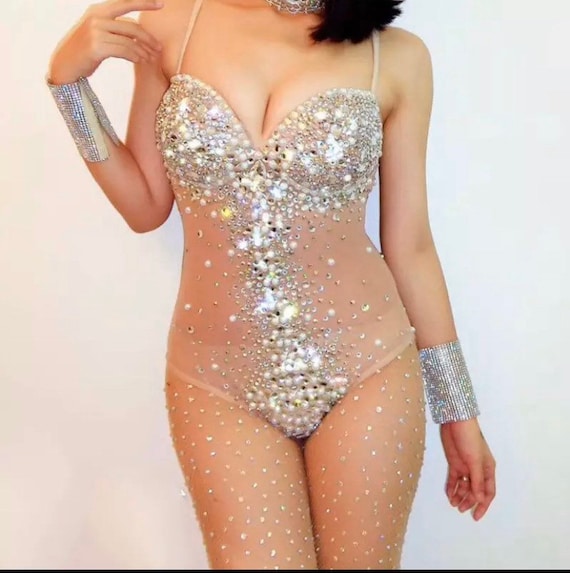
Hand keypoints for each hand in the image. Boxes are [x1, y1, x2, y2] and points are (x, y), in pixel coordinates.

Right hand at [48, 0, 163, 84]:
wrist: (65, 64)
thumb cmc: (84, 50)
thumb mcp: (98, 33)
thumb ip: (115, 28)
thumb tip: (139, 33)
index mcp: (98, 10)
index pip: (125, 3)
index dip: (144, 2)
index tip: (161, 3)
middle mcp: (96, 17)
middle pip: (132, 27)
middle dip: (149, 39)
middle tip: (159, 49)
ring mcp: (96, 32)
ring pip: (130, 41)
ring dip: (143, 51)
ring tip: (150, 58)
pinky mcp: (96, 47)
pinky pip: (124, 50)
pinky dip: (135, 56)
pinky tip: (139, 60)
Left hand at [440, 417, 495, 520]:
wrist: (456, 422)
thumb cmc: (470, 439)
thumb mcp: (475, 461)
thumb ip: (477, 480)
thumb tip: (480, 499)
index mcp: (488, 469)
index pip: (488, 492)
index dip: (483, 505)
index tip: (476, 516)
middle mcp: (478, 470)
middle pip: (475, 490)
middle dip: (469, 501)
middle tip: (460, 509)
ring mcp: (465, 466)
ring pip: (464, 486)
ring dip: (459, 495)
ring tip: (453, 503)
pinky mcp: (454, 462)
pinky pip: (454, 478)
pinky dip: (451, 487)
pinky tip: (448, 494)